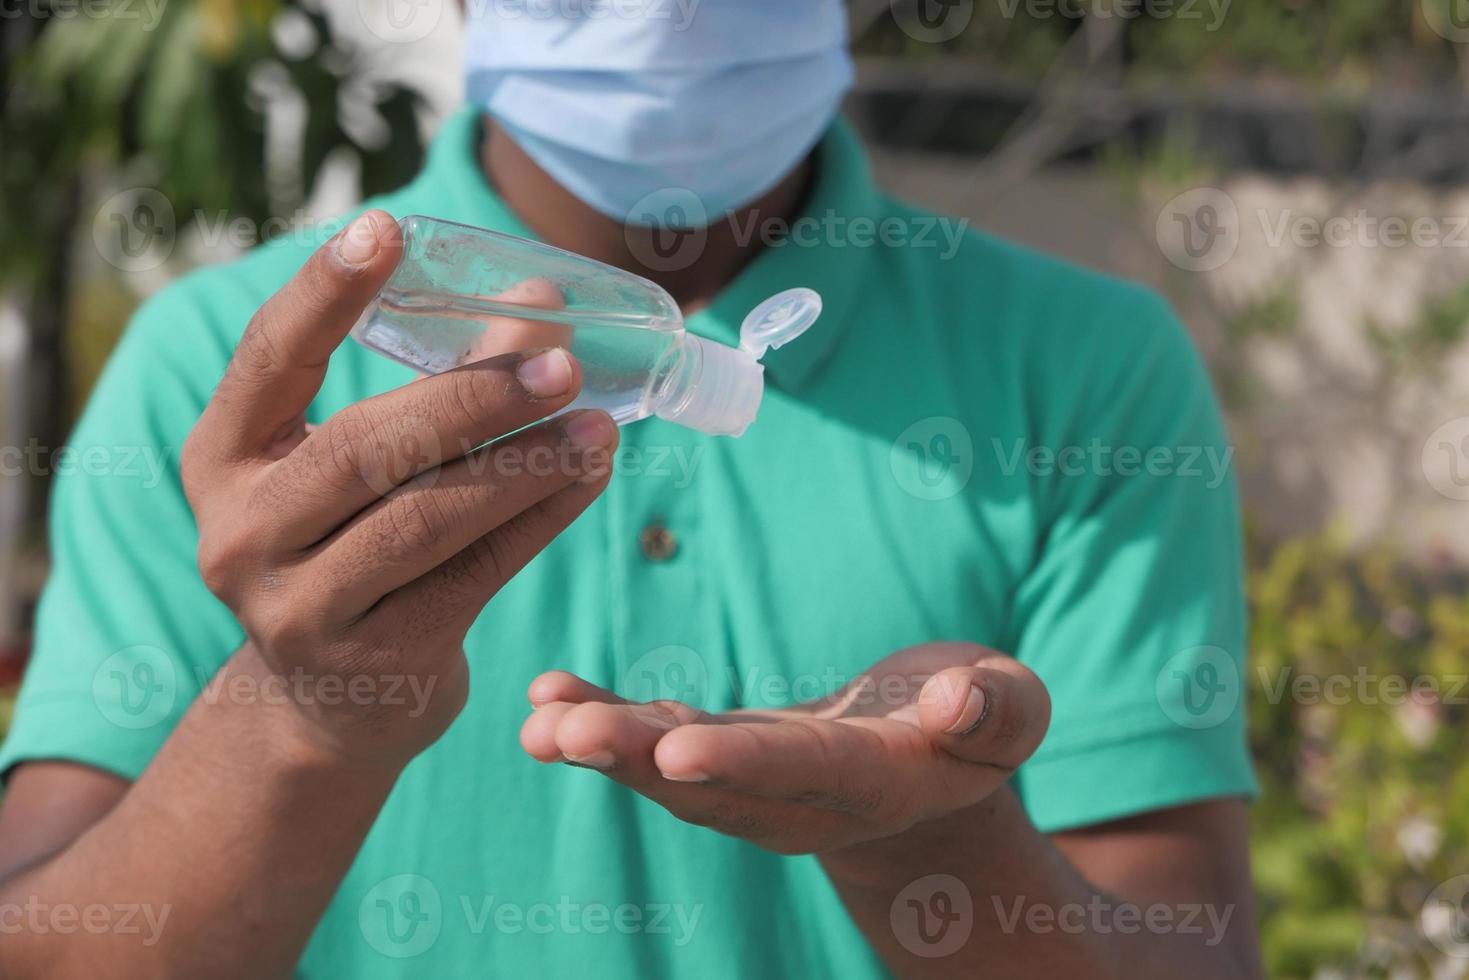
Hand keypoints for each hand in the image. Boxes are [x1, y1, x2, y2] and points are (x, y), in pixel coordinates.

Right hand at [182, 210, 618, 765]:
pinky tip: (590, 478)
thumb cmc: (355, 547)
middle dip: (472, 399)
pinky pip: (473, 575)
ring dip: (524, 466)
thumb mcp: (367, 467)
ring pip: (427, 518)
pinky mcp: (373, 660)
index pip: (270, 356)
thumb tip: (540, 298)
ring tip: (597, 424)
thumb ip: (441, 382)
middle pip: (367, 449)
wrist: (332, 702)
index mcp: (224, 459)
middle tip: (561, 363)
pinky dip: (540, 520)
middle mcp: (241, 533)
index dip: (326, 292)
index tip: (386, 227)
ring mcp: (299, 607)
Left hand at [519, 642, 1049, 854]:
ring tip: (536, 720)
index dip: (744, 765)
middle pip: (712, 786)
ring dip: (601, 747)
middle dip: (636, 761)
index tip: (677, 754)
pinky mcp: (722, 752)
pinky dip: (601, 718)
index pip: (805, 776)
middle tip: (563, 735)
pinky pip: (654, 741)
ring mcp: (753, 780)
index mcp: (876, 782)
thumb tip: (956, 697)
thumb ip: (995, 709)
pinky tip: (545, 693)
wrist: (931, 755)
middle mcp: (802, 797)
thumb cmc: (978, 719)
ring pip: (669, 775)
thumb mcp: (1011, 709)